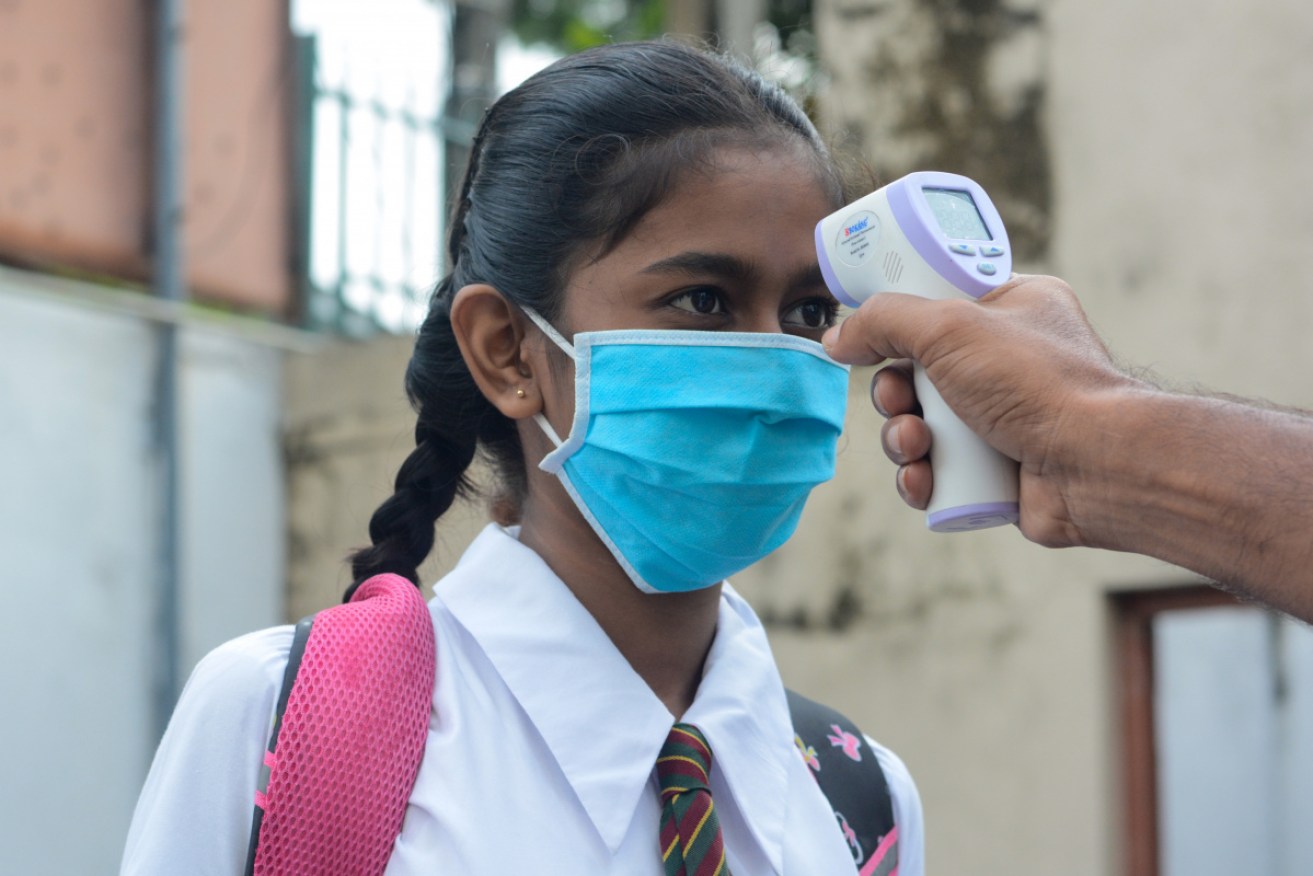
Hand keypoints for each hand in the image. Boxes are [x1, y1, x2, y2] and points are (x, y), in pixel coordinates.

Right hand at [822, 275, 1136, 547]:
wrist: (1098, 467)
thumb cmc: (1040, 384)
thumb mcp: (950, 327)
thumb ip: (885, 321)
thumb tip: (838, 337)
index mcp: (1011, 307)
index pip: (939, 300)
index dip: (899, 318)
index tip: (870, 333)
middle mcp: (1008, 361)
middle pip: (916, 370)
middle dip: (894, 393)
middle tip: (898, 399)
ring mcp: (1002, 417)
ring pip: (921, 424)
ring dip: (902, 437)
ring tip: (915, 445)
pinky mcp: (997, 469)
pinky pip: (937, 470)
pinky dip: (921, 476)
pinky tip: (924, 480)